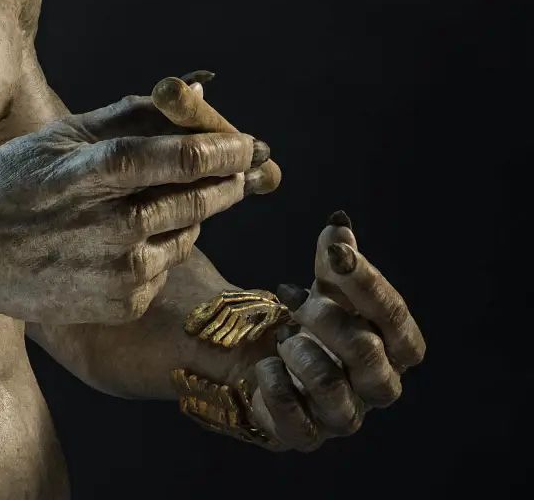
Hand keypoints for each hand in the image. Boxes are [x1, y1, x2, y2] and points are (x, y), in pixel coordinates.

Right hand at [0, 95, 268, 325]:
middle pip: (197, 198)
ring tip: (163, 195)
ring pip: (187, 230)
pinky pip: (167, 264)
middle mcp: (111, 228)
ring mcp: (119, 272)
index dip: (223, 148)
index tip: (248, 141)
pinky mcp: (125, 303)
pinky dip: (162, 243)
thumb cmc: (16, 183)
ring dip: (193, 209)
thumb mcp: (63, 135)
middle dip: (229, 178)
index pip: (177, 158)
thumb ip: (130, 114)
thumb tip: (194, 89)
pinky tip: (127, 235)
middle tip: (244, 164)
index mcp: (92, 175)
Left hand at [248, 212, 425, 449]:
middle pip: (370, 359)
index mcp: (390, 347)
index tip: (337, 253)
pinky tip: (265, 366)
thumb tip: (340, 225)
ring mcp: (341, 415)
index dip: (369, 286)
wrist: (268, 357)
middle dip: (329, 321)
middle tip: (295, 299)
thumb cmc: (310, 319)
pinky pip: (297, 424)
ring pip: (335, 393)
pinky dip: (277, 388)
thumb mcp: (323, 286)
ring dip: (301, 354)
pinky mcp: (304, 436)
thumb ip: (334, 260)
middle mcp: (374, 386)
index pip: (396, 321)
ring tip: (281, 334)